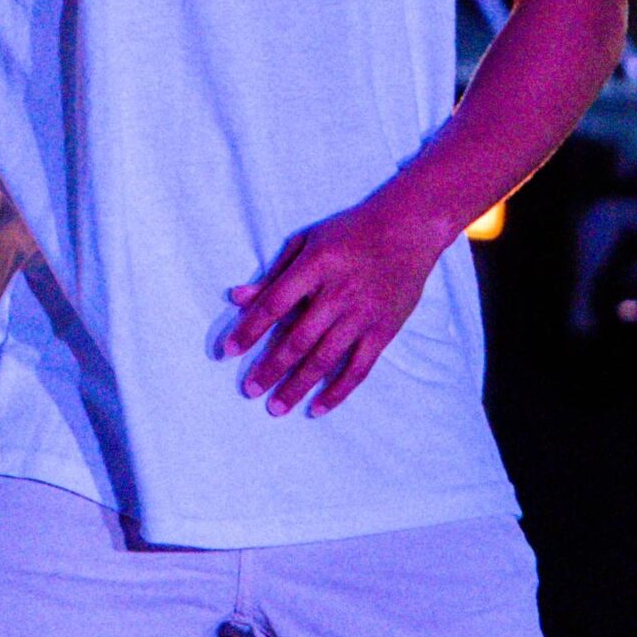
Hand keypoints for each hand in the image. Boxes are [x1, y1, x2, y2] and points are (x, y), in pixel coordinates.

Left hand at [221, 186, 447, 417]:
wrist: (408, 229)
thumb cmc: (350, 232)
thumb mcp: (307, 241)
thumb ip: (273, 274)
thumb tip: (237, 298)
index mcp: (315, 267)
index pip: (274, 304)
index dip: (249, 329)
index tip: (227, 351)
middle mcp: (338, 294)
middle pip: (297, 339)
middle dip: (270, 368)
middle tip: (250, 390)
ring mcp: (363, 315)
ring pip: (325, 359)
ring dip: (298, 386)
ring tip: (276, 407)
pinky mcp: (384, 331)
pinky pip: (358, 368)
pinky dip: (338, 391)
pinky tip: (318, 408)